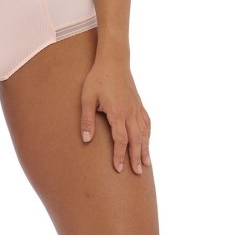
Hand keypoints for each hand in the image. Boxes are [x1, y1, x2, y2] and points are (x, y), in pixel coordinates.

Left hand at [80, 58, 150, 174]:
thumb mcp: (87, 97)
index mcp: (118, 113)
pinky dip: (148, 135)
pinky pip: (146, 123)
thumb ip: (87, 119)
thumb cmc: (98, 78)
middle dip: (136, 158)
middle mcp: (130, 112)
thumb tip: (86, 139)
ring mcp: (136, 108)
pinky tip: (147, 142)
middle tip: (137, 174)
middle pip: (135, 140)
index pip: (121, 140)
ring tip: (146, 164)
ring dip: (145, 149)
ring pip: (144, 133)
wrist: (113, 60)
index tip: (118, 168)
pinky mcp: (138, 104)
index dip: (120, 155)